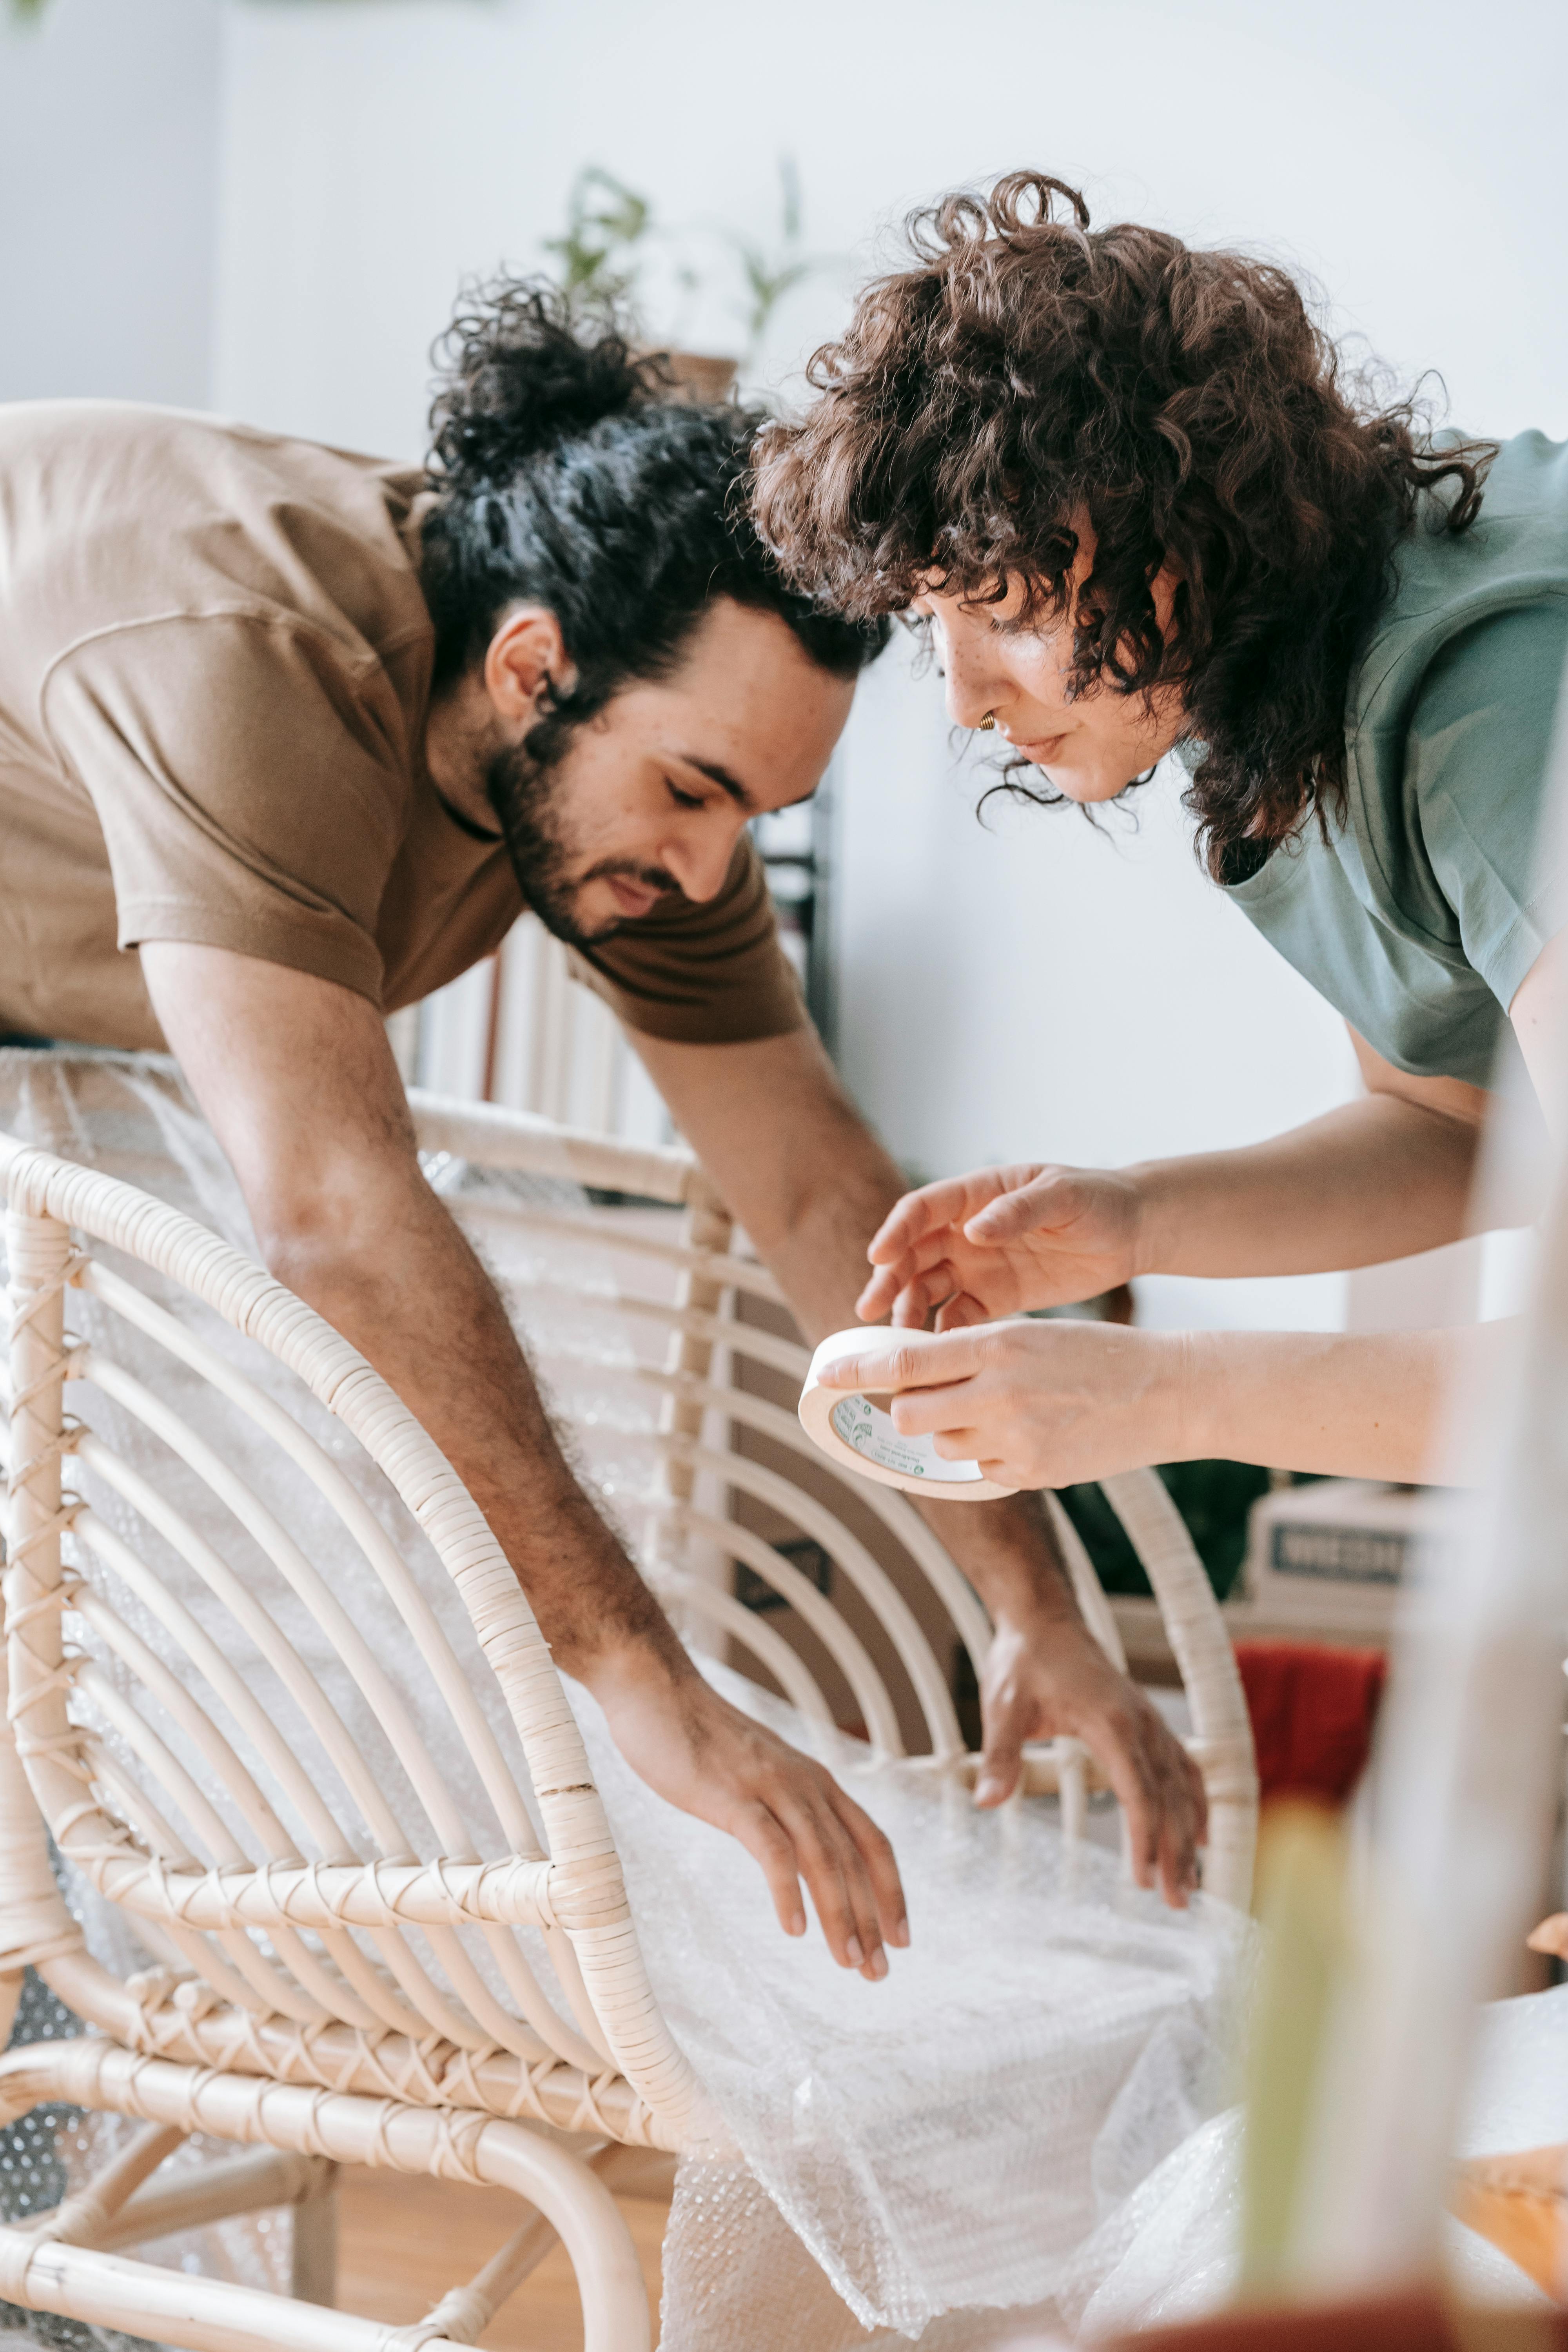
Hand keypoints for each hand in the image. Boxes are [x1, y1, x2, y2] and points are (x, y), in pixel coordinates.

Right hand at [591, 1651, 908, 1979]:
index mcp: (814, 1780)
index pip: (871, 1841)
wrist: (655, 1687)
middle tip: (878, 1972)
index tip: (900, 1939)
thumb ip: (783, 1804)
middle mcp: (804, 1783)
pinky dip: (787, 1890)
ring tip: (849, 1961)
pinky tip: (793, 1929)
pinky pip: (771, 1848)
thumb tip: (798, 1849)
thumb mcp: (758, 1771)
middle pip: (853, 1858)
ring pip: (822, 1858)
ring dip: (840, 1914)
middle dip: (872, 1918)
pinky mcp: (732, 1795)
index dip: (891, 1891)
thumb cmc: (699, 1735)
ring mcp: (770, 1787)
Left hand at [815, 1319, 1191, 1491]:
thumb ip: (973, 1354)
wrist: (1167, 1392)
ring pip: (943, 1445)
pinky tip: (1029, 1434)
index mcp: (998, 1344)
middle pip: (910, 1415)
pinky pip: (982, 1468)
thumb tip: (915, 1377)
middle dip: (906, 1410)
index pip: (906, 1361)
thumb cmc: (1096, 1353)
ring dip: (951, 1432)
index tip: (824, 1374)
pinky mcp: (1034, 1473)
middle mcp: (1000, 1392)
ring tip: (998, 1411)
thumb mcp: (1031, 1335)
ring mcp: (1017, 1438)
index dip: (857, 1371)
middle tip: (923, 1399)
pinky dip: (990, 1454)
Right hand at [857, 1163, 1146, 1327]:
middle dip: (890, 1279)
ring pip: (929, 1287)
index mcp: (976, 1195)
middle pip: (914, 1253)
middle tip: (870, 1308)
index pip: (921, 1210)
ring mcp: (978, 1265)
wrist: (1131, 1232)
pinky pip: (960, 1316)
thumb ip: (1017, 1211)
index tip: (879, 1257)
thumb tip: (972, 1230)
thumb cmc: (1097, 1199)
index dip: (896, 1232)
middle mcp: (967, 1230)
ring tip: (900, 1336)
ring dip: (910, 1308)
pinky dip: (946, 1332)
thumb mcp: (1061, 1196)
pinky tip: (940, 1352)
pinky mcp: (995, 1297)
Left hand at [976, 1608, 1206, 1907]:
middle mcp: (1140, 1723)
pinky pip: (1181, 1766)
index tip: (1142, 1882)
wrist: (1042, 1619)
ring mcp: (1149, 1721)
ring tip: (1190, 1883)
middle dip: (1175, 1851)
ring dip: (1188, 1834)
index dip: (1144, 1839)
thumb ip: (1000, 1755)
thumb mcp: (1003, 1706)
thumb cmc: (1023, 1661)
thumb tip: (985, 1802)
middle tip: (1177, 1902)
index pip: (1138, 1792)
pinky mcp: (1146, 1721)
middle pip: (1168, 1797)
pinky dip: (1195, 1801)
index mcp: (1110, 1722)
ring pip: (1180, 1786)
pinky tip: (1200, 1832)